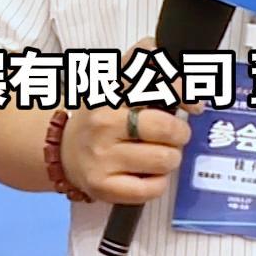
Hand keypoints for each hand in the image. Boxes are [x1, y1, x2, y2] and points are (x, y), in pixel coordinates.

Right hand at [59, 38, 195, 204]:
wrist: (62, 151)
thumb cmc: (100, 117)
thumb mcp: (114, 84)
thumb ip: (145, 67)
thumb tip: (185, 77)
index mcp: (108, 89)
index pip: (151, 76)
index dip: (181, 88)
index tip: (193, 103)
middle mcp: (102, 120)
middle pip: (165, 126)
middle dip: (180, 133)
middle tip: (175, 135)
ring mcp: (101, 155)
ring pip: (165, 158)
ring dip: (171, 158)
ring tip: (158, 154)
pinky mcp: (103, 186)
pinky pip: (153, 187)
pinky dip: (159, 182)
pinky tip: (148, 174)